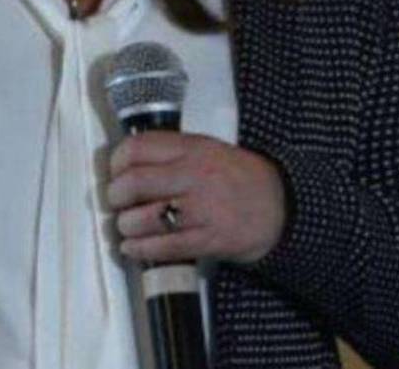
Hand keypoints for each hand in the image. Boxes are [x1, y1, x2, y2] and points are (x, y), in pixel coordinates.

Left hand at [106, 131, 287, 265]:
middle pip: (134, 183)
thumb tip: (128, 165)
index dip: (116, 162)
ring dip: (125, 225)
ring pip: (144, 218)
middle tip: (115, 201)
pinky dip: (140, 250)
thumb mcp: (208, 149)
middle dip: (115, 196)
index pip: (138, 148)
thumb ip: (172, 153)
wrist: (285, 207)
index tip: (114, 172)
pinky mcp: (209, 240)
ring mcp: (202, 210)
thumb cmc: (241, 177)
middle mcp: (195, 176)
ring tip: (125, 226)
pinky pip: (164, 247)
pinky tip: (133, 248)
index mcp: (192, 149)